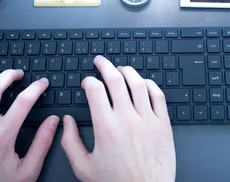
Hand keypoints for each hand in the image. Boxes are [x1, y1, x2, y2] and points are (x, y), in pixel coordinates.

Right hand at [61, 56, 175, 181]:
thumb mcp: (83, 168)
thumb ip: (70, 142)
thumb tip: (66, 122)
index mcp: (106, 127)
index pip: (95, 90)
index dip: (89, 81)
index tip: (87, 82)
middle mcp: (127, 119)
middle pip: (116, 80)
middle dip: (105, 66)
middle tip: (101, 61)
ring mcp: (148, 120)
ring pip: (138, 84)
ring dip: (128, 71)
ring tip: (120, 69)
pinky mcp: (163, 125)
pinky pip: (158, 96)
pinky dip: (150, 85)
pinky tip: (144, 83)